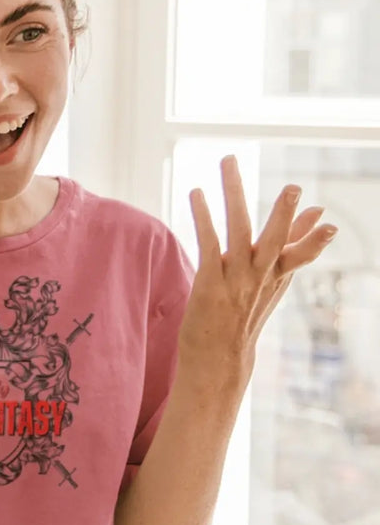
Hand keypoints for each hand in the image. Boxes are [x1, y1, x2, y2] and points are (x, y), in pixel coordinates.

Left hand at [181, 155, 336, 381]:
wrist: (218, 360)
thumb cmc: (242, 318)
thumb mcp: (271, 286)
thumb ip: (289, 253)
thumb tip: (315, 220)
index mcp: (276, 279)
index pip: (300, 255)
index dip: (313, 238)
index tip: (327, 218)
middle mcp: (260, 277)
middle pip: (274, 240)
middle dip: (284, 213)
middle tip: (293, 187)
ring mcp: (236, 279)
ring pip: (239, 231)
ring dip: (234, 195)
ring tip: (230, 164)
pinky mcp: (210, 281)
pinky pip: (208, 242)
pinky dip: (203, 215)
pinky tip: (197, 193)